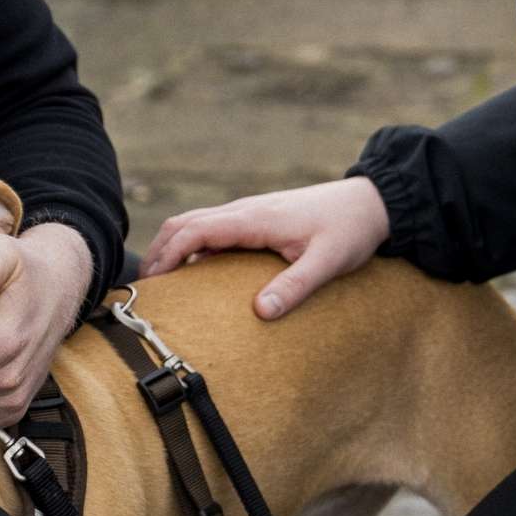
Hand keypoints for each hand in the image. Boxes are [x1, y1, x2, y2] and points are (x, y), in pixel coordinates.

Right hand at [139, 177, 389, 319]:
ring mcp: (247, 211)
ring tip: (159, 281)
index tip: (152, 283)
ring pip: (193, 222)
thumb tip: (259, 313)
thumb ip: (294, 287)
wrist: (371, 202)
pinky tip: (191, 269)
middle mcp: (244, 210)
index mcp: (253, 219)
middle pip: (183, 223)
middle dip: (158, 251)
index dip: (167, 255)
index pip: (194, 230)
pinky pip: (210, 227)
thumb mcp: (328, 263)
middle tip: (144, 287)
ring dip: (171, 246)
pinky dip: (189, 244)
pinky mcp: (254, 217)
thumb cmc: (350, 231)